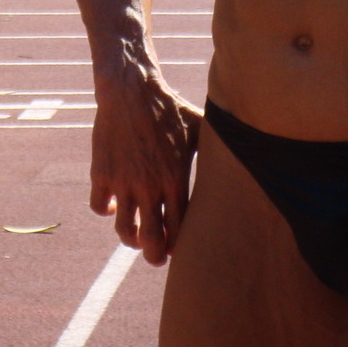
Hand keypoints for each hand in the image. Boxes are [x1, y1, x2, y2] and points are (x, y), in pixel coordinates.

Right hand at [88, 75, 200, 265]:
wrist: (131, 90)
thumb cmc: (169, 108)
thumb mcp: (199, 127)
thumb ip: (217, 147)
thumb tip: (247, 147)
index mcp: (175, 180)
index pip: (180, 229)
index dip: (179, 246)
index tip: (179, 248)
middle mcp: (149, 187)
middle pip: (151, 240)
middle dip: (155, 255)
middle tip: (156, 256)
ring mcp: (123, 182)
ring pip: (124, 230)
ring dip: (130, 239)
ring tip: (135, 236)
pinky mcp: (102, 173)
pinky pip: (100, 207)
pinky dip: (107, 210)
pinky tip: (115, 205)